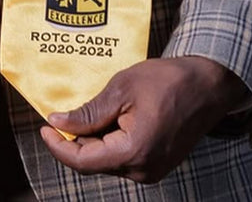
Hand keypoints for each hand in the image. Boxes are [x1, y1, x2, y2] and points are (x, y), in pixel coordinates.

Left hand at [41, 56, 251, 183]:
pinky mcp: (156, 163)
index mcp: (133, 153)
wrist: (207, 85)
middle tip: (61, 114)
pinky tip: (106, 119)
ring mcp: (152, 170)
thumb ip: (89, 113)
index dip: (58, 147)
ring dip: (92, 140)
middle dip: (74, 141)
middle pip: (94, 163)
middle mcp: (143, 170)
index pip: (83, 162)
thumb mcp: (122, 89)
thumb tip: (58, 124)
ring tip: (87, 111)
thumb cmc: (167, 81)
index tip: (44, 128)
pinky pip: (123, 157)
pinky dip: (108, 141)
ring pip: (108, 161)